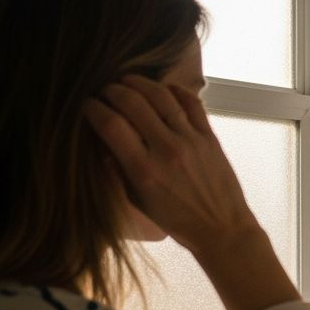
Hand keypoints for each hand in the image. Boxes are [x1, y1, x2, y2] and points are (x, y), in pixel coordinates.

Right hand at [83, 75, 259, 257]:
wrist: (222, 229)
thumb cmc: (176, 220)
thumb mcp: (138, 201)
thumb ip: (118, 169)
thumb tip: (101, 138)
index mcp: (144, 170)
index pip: (110, 124)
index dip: (92, 108)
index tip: (87, 105)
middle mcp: (167, 150)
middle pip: (132, 102)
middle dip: (112, 90)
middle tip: (104, 90)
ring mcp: (191, 140)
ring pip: (161, 96)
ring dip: (139, 82)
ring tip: (127, 80)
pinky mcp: (210, 137)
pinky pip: (191, 103)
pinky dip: (174, 90)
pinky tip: (162, 88)